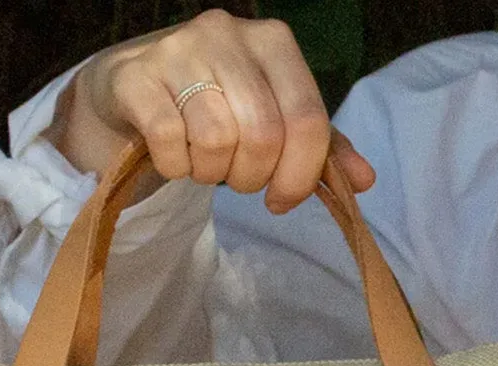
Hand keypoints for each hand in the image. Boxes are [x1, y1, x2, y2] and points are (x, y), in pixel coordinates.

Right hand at [57, 9, 375, 213]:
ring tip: (204, 161)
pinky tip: (173, 155)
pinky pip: (169, 142)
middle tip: (237, 178)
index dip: (301, 174)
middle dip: (252, 176)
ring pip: (216, 139)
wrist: (132, 87)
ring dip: (211, 172)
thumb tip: (365, 181)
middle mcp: (227, 32)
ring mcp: (177, 49)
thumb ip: (320, 147)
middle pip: (263, 134)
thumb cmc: (214, 105)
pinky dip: (175, 166)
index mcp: (273, 41)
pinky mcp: (135, 76)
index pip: (307, 119)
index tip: (282, 199)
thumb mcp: (274, 119)